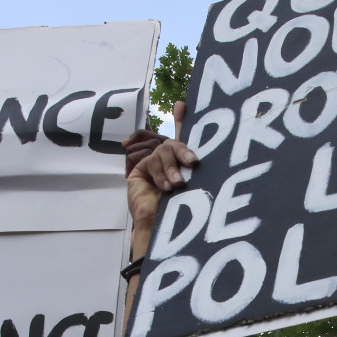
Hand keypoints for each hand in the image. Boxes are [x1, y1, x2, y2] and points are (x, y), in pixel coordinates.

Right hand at [127, 101, 197, 232]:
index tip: (182, 104)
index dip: (181, 120)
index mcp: (182, 167)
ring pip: (162, 151)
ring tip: (176, 186)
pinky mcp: (139, 171)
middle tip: (192, 163)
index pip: (182, 141)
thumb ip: (193, 163)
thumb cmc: (183, 213)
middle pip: (172, 144)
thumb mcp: (196, 183)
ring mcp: (152, 167)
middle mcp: (168, 165)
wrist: (164, 231)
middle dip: (182, 151)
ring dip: (171, 169)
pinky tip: (164, 187)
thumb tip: (198, 141)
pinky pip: (150, 160)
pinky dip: (160, 173)